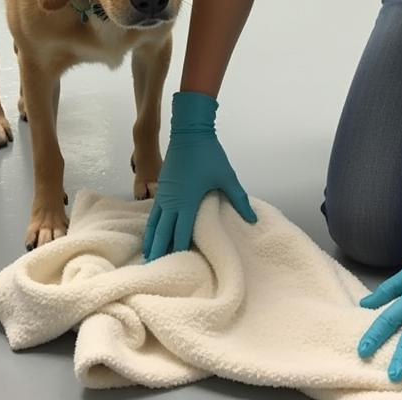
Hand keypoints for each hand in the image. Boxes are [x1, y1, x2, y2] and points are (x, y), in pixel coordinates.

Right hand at [142, 91, 255, 260]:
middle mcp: (172, 201)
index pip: (180, 233)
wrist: (190, 131)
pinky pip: (153, 211)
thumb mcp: (227, 177)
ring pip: (155, 222)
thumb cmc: (209, 154)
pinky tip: (151, 231)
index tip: (175, 268)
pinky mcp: (162, 186)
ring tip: (148, 256)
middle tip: (154, 270)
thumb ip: (239, 199)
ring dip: (152, 239)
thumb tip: (253, 219)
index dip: (177, 251)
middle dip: (159, 251)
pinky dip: (151, 224)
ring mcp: (164, 193)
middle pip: (163, 232)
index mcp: (187, 201)